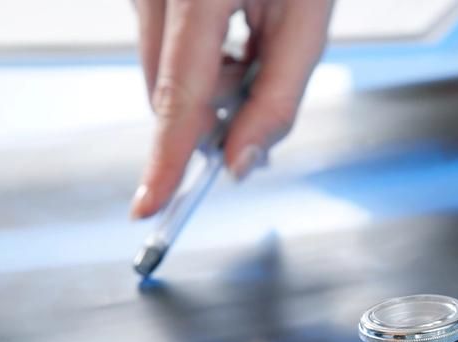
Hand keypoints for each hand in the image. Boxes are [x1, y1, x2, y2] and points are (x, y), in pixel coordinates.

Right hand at [130, 0, 333, 218]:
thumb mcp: (307, 19)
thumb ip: (278, 99)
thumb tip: (240, 163)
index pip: (178, 94)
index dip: (165, 158)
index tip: (149, 206)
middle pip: (168, 91)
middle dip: (211, 114)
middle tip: (262, 88)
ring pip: (164, 72)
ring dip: (209, 82)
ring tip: (254, 33)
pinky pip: (163, 45)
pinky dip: (200, 56)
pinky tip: (234, 24)